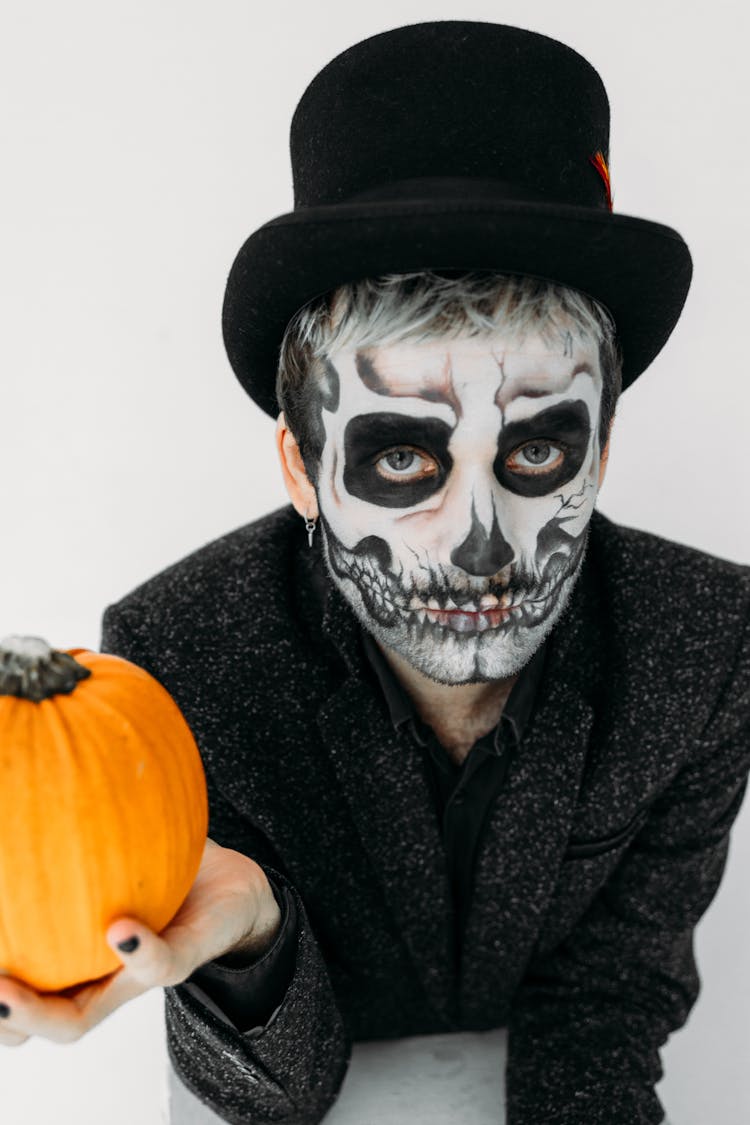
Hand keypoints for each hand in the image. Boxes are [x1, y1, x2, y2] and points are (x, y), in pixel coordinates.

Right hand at [0, 838, 280, 1046]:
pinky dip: (137, 950)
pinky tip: (117, 930)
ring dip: (40, 1009)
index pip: (13, 992)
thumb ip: (71, 830)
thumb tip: (19, 777)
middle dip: (0, 1016)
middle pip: (30, 1020)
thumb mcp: (105, 852)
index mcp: (71, 960)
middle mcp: (94, 980)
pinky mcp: (184, 958)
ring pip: (77, 1018)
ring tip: (7, 988)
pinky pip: (158, 964)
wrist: (232, 887)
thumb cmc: (157, 871)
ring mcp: (134, 976)